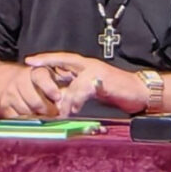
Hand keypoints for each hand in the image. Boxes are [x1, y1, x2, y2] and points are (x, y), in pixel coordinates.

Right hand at [0, 66, 61, 116]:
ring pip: (26, 111)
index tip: (58, 97)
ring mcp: (11, 93)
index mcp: (36, 71)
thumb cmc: (42, 81)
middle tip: (56, 114)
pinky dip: (27, 121)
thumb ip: (62, 85)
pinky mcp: (4, 105)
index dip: (50, 89)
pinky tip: (35, 118)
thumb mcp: (53, 76)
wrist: (14, 80)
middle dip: (47, 109)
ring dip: (38, 117)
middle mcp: (20, 80)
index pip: (41, 78)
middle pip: (34, 100)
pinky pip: (16, 118)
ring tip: (47, 117)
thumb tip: (71, 99)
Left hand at [25, 52, 148, 116]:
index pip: (64, 59)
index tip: (30, 60)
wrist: (140, 90)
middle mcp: (91, 66)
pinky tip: (74, 108)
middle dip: (48, 62)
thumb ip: (77, 90)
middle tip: (32, 65)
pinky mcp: (104, 80)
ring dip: (66, 98)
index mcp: (87, 66)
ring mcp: (98, 71)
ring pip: (74, 82)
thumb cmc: (117, 90)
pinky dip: (77, 100)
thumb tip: (59, 99)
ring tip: (60, 112)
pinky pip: (85, 89)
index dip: (48, 59)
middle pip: (66, 60)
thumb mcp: (93, 89)